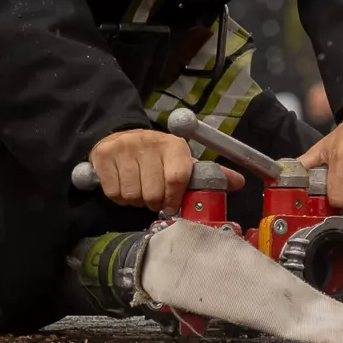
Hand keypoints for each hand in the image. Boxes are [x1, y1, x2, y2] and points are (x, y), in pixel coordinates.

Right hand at [88, 126, 236, 210]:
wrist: (120, 136)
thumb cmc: (157, 156)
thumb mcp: (182, 161)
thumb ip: (210, 174)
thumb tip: (239, 183)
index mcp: (173, 145)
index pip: (177, 177)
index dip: (174, 198)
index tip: (171, 206)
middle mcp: (148, 142)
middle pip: (153, 192)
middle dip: (154, 201)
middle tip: (153, 196)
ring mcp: (124, 148)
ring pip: (132, 195)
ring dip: (136, 200)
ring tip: (139, 190)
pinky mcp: (103, 156)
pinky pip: (114, 192)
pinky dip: (119, 197)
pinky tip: (125, 186)